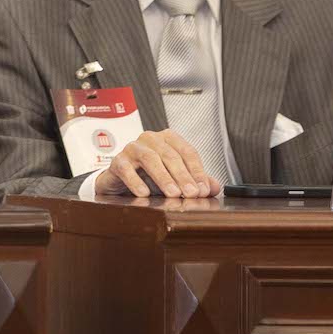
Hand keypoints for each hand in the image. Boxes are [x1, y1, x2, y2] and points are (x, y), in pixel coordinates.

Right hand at [95, 129, 221, 198]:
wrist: (122, 181)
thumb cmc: (150, 176)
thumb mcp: (176, 178)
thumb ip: (196, 180)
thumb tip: (214, 187)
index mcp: (168, 139)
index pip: (187, 152)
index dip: (197, 171)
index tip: (204, 189)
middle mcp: (151, 139)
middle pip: (170, 155)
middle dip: (183, 176)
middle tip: (191, 193)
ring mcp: (132, 148)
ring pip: (150, 159)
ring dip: (163, 178)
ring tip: (173, 194)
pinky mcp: (117, 161)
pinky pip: (126, 169)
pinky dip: (136, 181)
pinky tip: (145, 193)